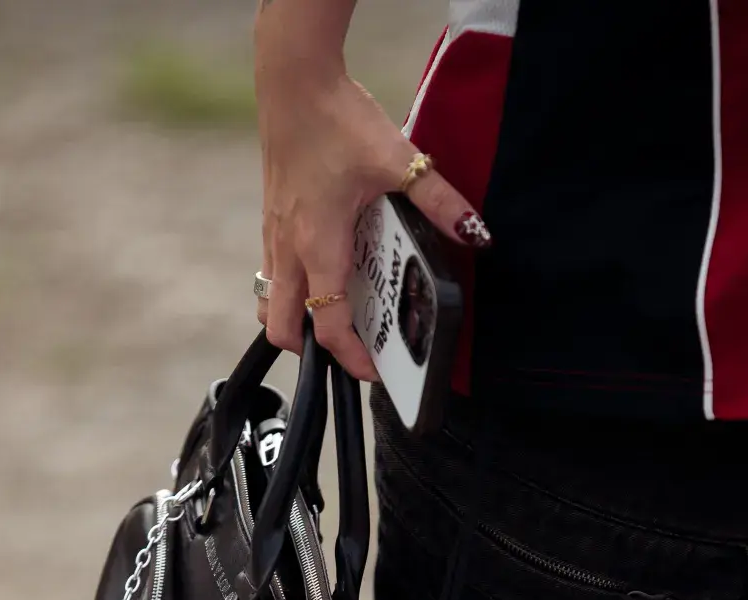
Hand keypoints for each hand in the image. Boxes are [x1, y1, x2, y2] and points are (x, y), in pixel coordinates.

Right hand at [256, 71, 489, 380]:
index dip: (352, 358)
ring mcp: (273, 237)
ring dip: (297, 319)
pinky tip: (324, 268)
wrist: (293, 81)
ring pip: (271, 303)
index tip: (376, 370)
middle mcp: (289, 251)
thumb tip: (476, 232)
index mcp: (319, 247)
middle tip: (352, 347)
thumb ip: (440, 200)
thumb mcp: (399, 160)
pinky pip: (272, 274)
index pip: (328, 326)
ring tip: (334, 314)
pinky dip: (293, 287)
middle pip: (283, 329)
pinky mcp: (270, 220)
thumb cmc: (336, 120)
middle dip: (313, 351)